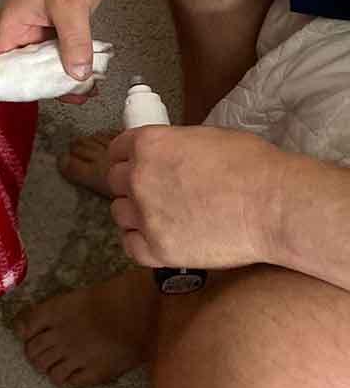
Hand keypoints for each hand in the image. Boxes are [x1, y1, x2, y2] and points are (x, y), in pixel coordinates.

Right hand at [0, 0, 114, 91]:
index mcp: (13, 21)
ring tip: (84, 92)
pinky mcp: (61, 28)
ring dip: (63, 77)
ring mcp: (43, 29)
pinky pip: (63, 53)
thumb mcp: (70, 7)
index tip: (30, 96)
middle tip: (68, 96)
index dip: (12, 80)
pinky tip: (90, 78)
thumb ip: (73, 42)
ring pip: (47, 63)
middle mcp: (24, 28)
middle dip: (46, 84)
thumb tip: (77, 74)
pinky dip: (74, 65)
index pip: (2, 60)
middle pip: (27, 67)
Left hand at [107, 125, 282, 269]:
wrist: (273, 205)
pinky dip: (139, 242)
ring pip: (119, 213)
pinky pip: (130, 246)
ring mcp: (146, 215)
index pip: (117, 149)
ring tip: (158, 216)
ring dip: (134, 213)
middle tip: (153, 192)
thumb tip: (168, 155)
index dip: (127, 157)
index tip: (134, 164)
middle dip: (131, 184)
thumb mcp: (204, 138)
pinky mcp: (158, 249)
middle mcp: (139, 177)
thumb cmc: (251, 166)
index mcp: (149, 144)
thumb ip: (174, 146)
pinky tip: (154, 238)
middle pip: (115, 181)